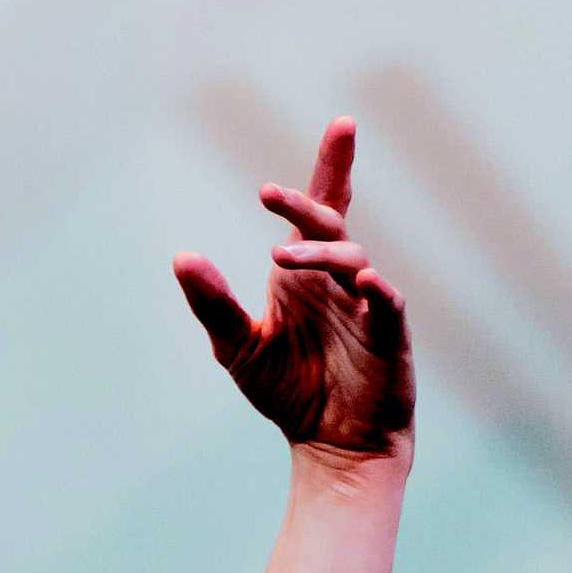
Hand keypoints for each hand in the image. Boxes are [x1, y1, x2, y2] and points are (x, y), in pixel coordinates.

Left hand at [176, 121, 410, 457]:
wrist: (330, 447)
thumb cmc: (290, 393)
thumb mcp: (239, 346)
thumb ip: (213, 302)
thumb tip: (182, 256)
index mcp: (305, 275)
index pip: (322, 210)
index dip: (332, 167)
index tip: (341, 126)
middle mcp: (338, 281)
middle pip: (333, 223)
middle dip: (309, 200)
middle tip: (271, 194)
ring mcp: (367, 305)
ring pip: (352, 258)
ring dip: (318, 253)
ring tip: (279, 257)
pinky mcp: (389, 336)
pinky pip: (387, 302)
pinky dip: (375, 288)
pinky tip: (360, 280)